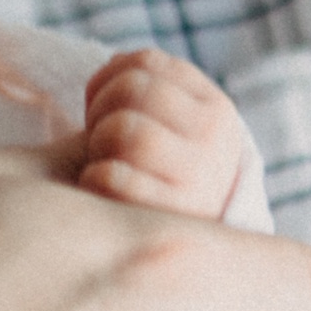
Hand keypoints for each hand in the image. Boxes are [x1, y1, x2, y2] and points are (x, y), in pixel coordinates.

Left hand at [77, 48, 243, 218]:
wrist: (182, 248)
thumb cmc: (159, 178)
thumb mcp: (170, 126)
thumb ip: (148, 86)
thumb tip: (117, 61)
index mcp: (215, 107)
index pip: (144, 62)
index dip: (108, 79)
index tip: (105, 107)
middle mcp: (215, 137)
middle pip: (132, 88)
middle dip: (101, 109)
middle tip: (101, 137)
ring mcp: (198, 175)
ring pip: (125, 128)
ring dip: (99, 146)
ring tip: (105, 162)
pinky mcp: (170, 214)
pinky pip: (111, 176)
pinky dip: (95, 180)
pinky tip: (104, 192)